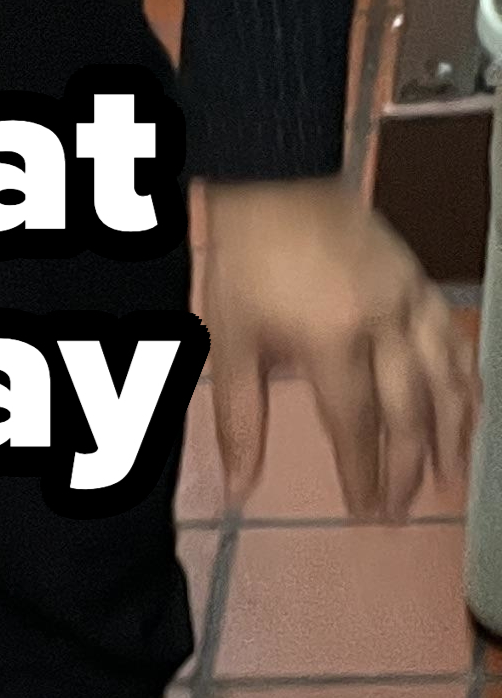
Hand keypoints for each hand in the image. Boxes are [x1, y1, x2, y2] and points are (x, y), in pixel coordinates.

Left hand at [200, 179, 476, 515]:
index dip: (365, 475)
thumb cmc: (249, 263)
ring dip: (451, 429)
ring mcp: (406, 296)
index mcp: (332, 339)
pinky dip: (464, 375)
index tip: (367, 513)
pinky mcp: (417, 278)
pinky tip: (467, 407)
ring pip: (446, 373)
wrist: (278, 184)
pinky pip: (452, 335)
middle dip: (408, 466)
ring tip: (449, 475)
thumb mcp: (231, 348)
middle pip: (408, 409)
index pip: (356, 425)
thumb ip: (240, 424)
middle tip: (402, 511)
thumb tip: (238, 489)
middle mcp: (381, 318)